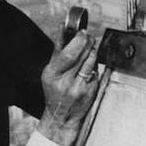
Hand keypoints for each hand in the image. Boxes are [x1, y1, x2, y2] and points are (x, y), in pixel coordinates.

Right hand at [37, 30, 99, 145]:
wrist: (62, 116)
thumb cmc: (54, 92)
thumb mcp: (50, 72)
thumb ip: (57, 50)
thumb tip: (63, 29)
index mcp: (53, 75)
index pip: (68, 54)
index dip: (78, 41)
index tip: (82, 32)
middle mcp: (66, 82)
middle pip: (82, 56)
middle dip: (87, 42)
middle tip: (89, 36)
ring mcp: (80, 87)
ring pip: (91, 62)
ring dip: (93, 50)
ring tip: (91, 46)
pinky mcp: (90, 91)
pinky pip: (95, 71)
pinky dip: (94, 64)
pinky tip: (90, 63)